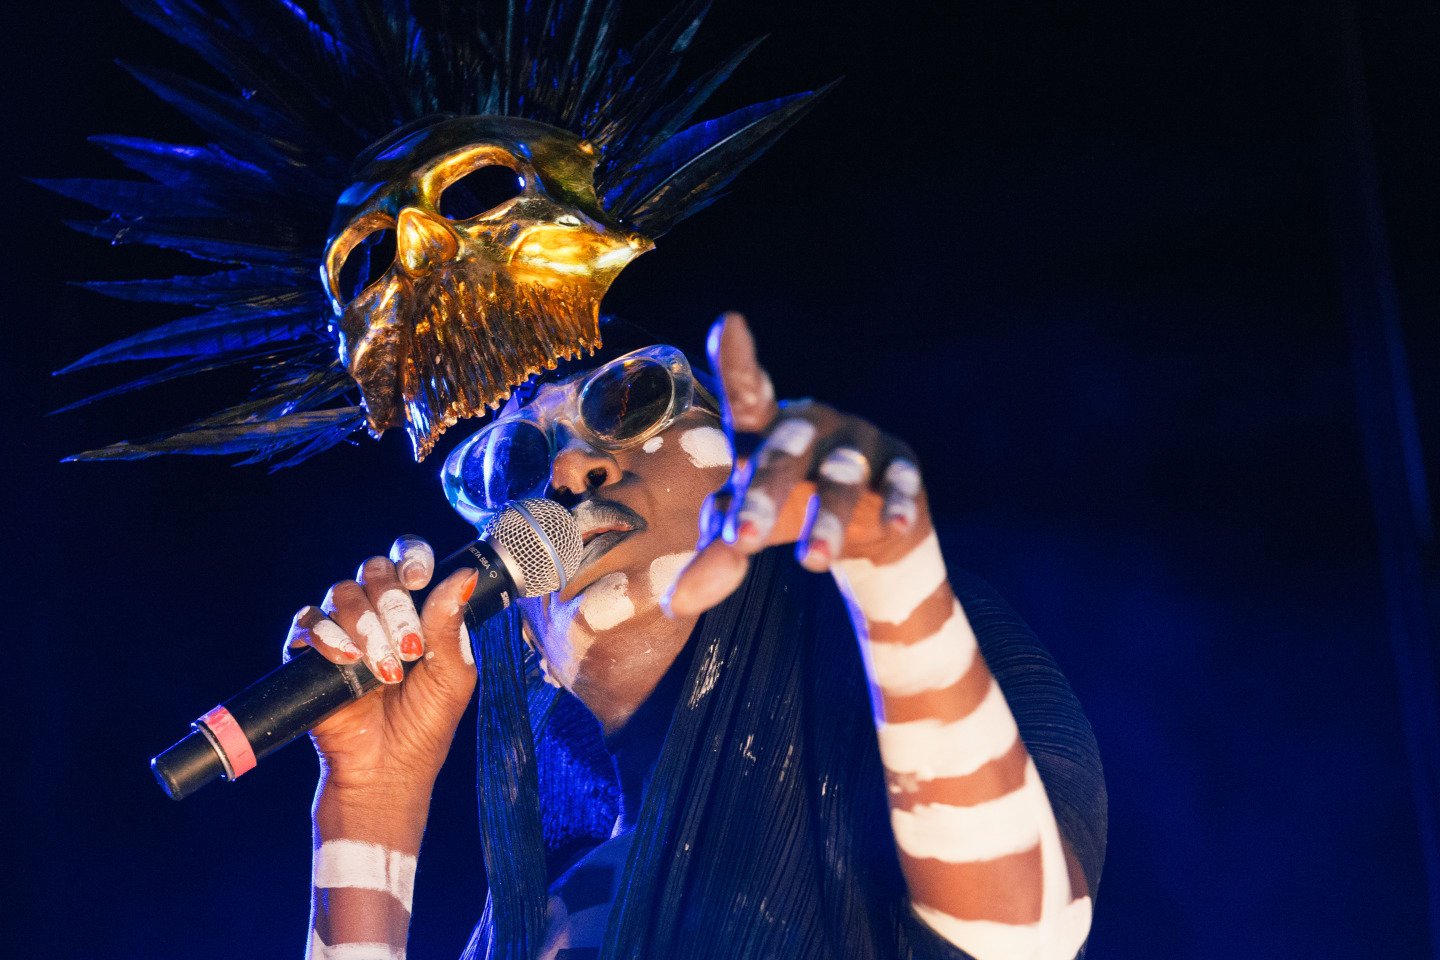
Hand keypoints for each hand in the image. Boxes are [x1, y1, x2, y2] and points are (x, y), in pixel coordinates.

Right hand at [283, 536, 478, 795]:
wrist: (386, 770)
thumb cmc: (425, 725)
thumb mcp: (451, 675)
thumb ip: (450, 624)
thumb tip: (466, 576)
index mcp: (416, 612)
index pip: (408, 562)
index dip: (411, 558)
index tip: (418, 578)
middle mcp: (377, 614)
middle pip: (374, 571)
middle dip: (393, 604)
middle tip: (410, 647)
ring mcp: (343, 631)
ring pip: (343, 593)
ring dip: (366, 627)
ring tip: (384, 670)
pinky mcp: (310, 654)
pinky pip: (308, 622)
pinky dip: (327, 636)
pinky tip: (347, 661)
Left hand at [664, 313, 928, 616]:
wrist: (869, 522)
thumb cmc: (788, 509)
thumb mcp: (749, 529)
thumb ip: (716, 559)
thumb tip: (675, 606)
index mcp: (763, 429)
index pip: (746, 391)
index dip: (739, 359)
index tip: (729, 324)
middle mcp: (809, 424)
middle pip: (782, 453)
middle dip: (762, 495)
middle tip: (742, 541)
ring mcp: (857, 440)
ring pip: (839, 477)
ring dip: (825, 520)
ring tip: (812, 563)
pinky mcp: (900, 462)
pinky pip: (901, 481)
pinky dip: (897, 505)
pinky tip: (896, 528)